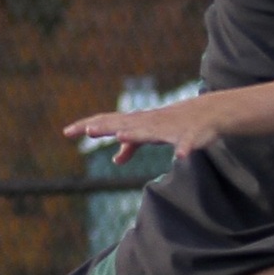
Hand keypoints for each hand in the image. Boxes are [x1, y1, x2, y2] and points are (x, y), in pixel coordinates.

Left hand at [63, 93, 229, 163]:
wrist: (207, 114)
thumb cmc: (174, 124)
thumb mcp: (149, 136)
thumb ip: (132, 146)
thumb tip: (116, 159)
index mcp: (137, 123)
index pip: (107, 122)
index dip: (88, 126)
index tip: (66, 132)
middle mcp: (148, 122)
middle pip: (122, 123)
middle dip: (105, 126)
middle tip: (86, 130)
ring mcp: (168, 128)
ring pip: (150, 131)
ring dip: (136, 134)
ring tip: (120, 135)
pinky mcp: (189, 136)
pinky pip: (186, 143)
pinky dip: (183, 148)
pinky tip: (180, 155)